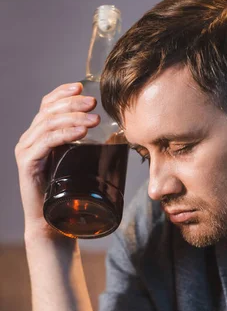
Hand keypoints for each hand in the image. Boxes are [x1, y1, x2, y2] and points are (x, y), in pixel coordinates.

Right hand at [15, 82, 99, 239]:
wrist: (52, 224)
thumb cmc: (69, 196)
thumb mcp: (79, 164)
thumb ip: (87, 147)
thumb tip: (116, 134)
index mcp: (39, 136)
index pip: (47, 105)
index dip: (63, 93)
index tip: (82, 87)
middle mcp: (29, 140)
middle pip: (49, 111)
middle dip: (73, 103)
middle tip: (94, 104)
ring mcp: (26, 151)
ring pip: (48, 124)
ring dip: (73, 118)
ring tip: (94, 119)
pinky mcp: (27, 164)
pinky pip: (46, 142)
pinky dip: (65, 134)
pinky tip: (81, 132)